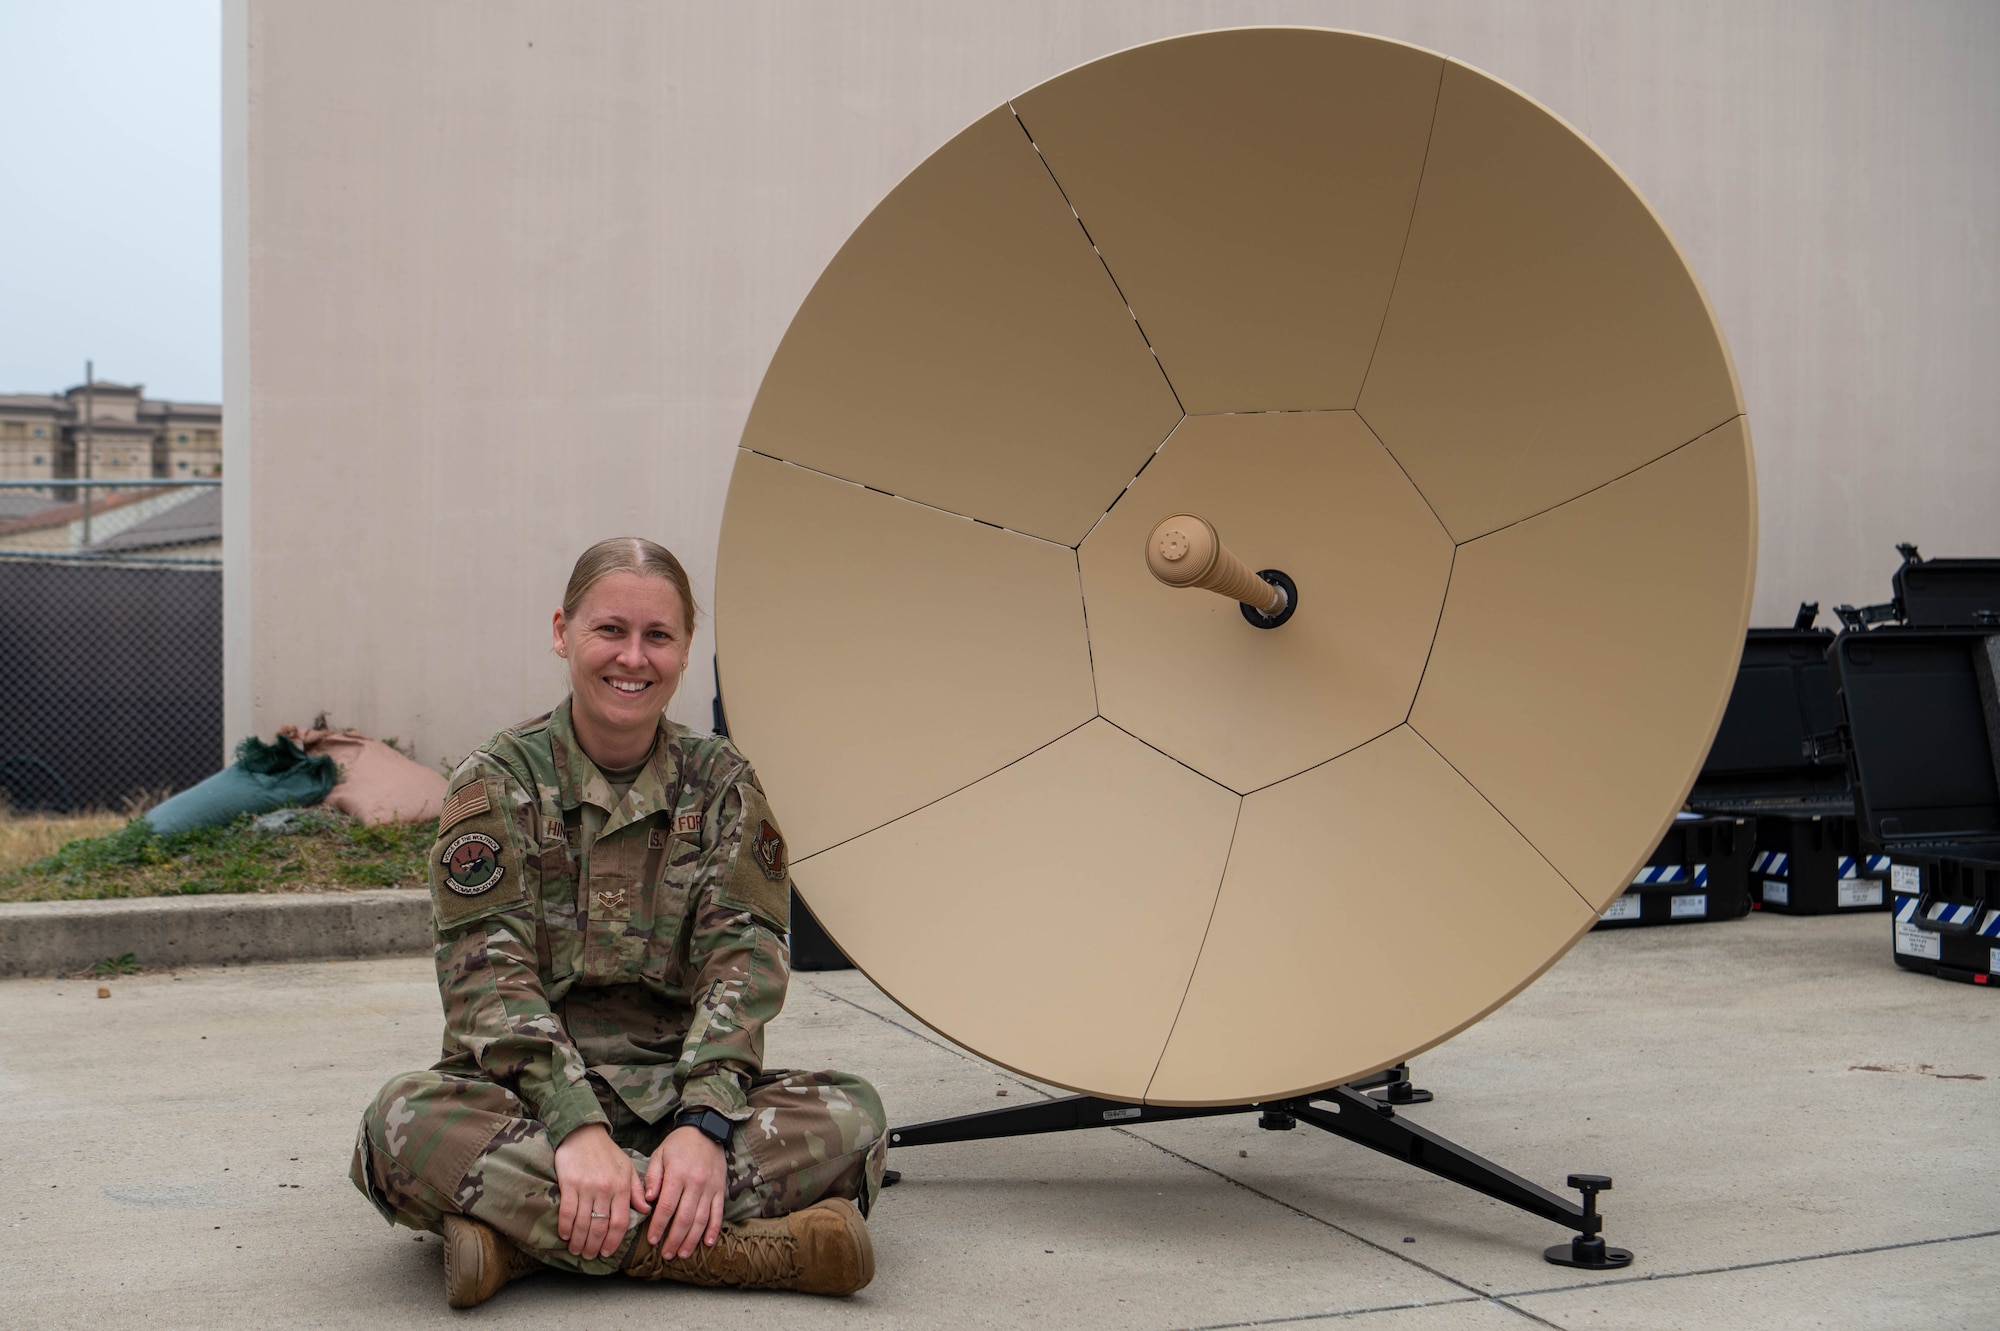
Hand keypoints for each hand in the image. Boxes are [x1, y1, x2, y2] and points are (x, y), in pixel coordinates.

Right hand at [552, 1123, 648, 1260]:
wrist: (584, 1133)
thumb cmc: (607, 1152)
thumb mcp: (628, 1168)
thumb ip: (637, 1190)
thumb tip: (646, 1210)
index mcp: (622, 1187)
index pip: (620, 1222)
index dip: (614, 1241)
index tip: (608, 1253)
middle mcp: (606, 1189)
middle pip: (600, 1227)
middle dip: (594, 1246)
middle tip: (589, 1256)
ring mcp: (587, 1187)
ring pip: (583, 1223)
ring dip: (579, 1241)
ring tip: (576, 1250)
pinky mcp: (569, 1183)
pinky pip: (567, 1212)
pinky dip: (565, 1227)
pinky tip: (564, 1235)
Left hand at [644, 1124, 726, 1257]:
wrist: (707, 1129)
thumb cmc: (679, 1144)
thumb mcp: (659, 1154)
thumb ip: (652, 1177)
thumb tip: (647, 1200)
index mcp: (677, 1175)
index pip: (666, 1207)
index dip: (658, 1226)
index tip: (652, 1240)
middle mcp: (695, 1184)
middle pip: (684, 1218)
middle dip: (674, 1240)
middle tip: (666, 1254)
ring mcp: (710, 1188)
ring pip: (701, 1220)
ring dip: (691, 1240)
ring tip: (682, 1254)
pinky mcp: (720, 1190)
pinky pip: (718, 1213)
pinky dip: (713, 1230)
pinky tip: (707, 1243)